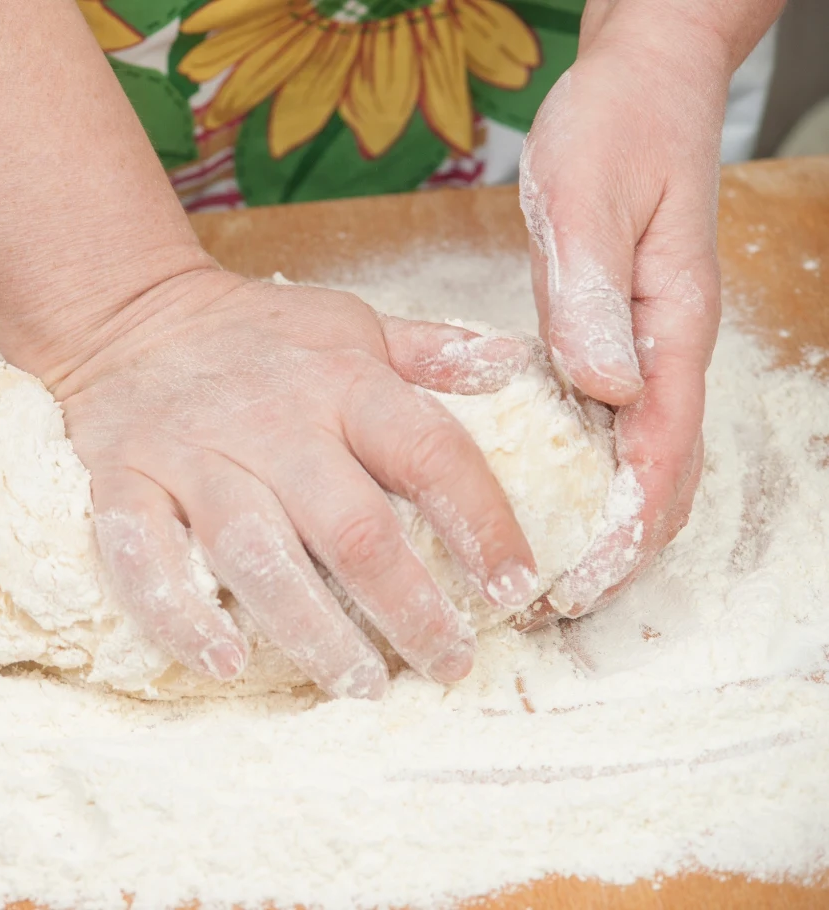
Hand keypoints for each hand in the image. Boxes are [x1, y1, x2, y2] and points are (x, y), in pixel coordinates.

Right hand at [52, 269, 538, 697]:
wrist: (129, 317)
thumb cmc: (257, 338)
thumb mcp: (353, 325)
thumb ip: (431, 352)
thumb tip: (514, 365)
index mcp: (341, 381)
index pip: (428, 453)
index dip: (482, 525)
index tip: (515, 588)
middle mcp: (270, 420)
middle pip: (350, 526)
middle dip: (408, 606)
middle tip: (446, 662)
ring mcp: (190, 454)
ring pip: (256, 553)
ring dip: (311, 630)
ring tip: (358, 682)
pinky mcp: (123, 483)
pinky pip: (144, 557)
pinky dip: (181, 615)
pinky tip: (225, 662)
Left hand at [516, 5, 738, 616]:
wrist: (642, 82)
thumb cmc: (617, 126)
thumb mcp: (589, 198)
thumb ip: (590, 292)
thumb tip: (602, 388)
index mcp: (671, 328)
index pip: (661, 454)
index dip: (624, 529)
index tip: (576, 583)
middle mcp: (666, 351)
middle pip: (662, 477)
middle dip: (617, 551)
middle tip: (549, 606)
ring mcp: (644, 348)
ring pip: (640, 460)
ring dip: (602, 524)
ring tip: (540, 576)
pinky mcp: (613, 337)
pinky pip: (609, 426)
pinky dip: (585, 476)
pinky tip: (534, 498)